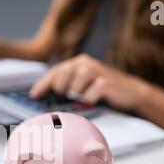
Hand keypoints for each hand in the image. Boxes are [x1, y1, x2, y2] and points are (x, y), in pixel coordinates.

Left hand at [29, 54, 150, 109]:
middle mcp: (87, 63)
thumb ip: (67, 86)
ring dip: (75, 93)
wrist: (130, 92)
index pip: (55, 71)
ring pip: (76, 82)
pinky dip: (88, 100)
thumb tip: (45, 97)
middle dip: (60, 88)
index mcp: (79, 62)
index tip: (33, 95)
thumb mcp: (83, 85)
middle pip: (63, 74)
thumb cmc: (102, 90)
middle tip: (64, 96)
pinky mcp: (107, 82)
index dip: (42, 84)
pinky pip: (91, 93)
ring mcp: (98, 71)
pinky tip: (91, 102)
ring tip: (80, 98)